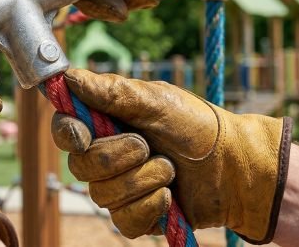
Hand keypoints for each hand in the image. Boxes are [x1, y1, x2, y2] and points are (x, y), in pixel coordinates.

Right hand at [51, 69, 290, 243]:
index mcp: (104, 123)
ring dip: (142, 180)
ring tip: (169, 169)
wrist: (234, 167)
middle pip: (80, 167)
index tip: (84, 135)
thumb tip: (68, 76)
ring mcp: (118, 188)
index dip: (68, 134)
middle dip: (117, 158)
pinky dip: (149, 207)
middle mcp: (105, 156)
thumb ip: (110, 92)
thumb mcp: (155, 101)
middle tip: (148, 146)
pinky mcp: (135, 216)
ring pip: (102, 195)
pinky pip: (124, 221)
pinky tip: (169, 197)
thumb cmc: (196, 125)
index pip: (65, 130)